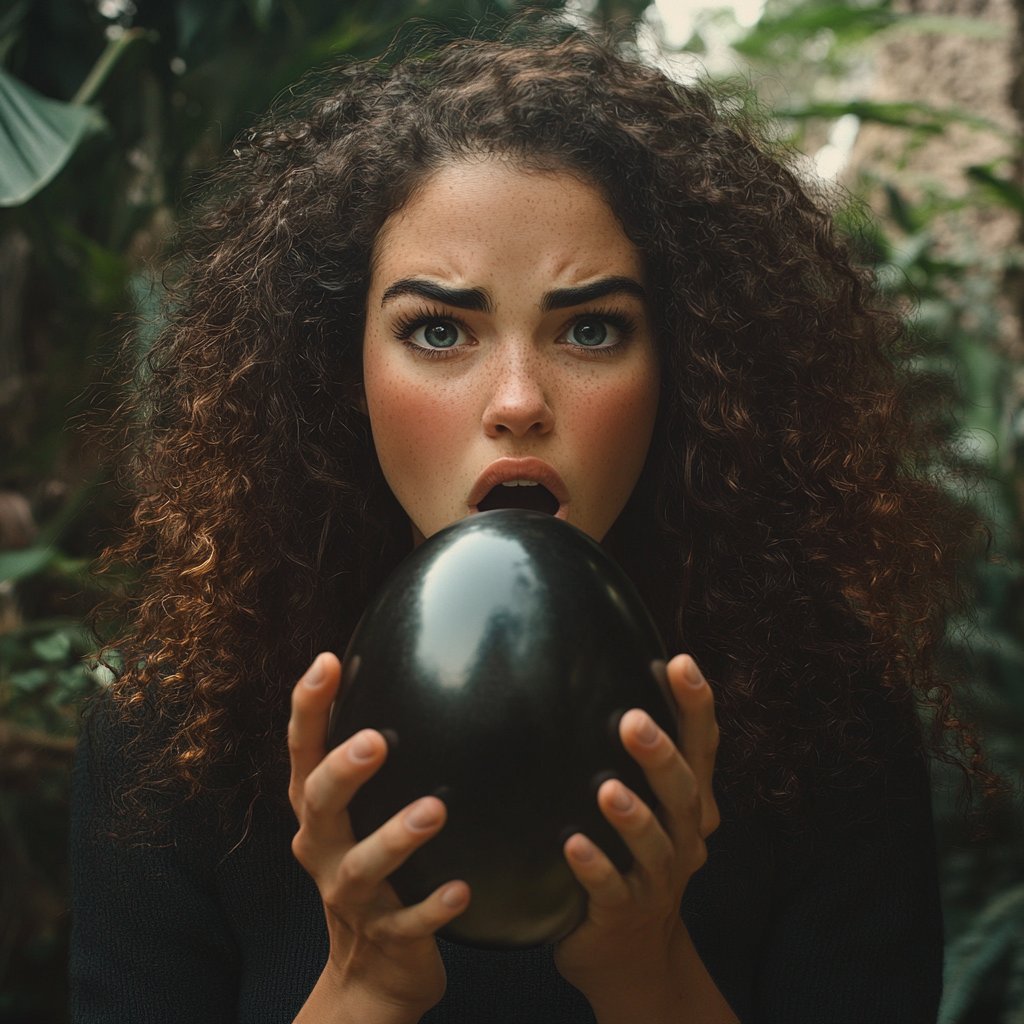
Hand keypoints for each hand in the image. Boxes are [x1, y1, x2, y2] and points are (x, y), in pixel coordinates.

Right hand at [288, 653, 469, 1020]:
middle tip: (375, 742)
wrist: (368, 976)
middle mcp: (322, 849)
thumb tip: (415, 678)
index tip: (327, 661)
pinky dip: (432, 908)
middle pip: (318, 805)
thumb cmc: (369, 870)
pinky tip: (462, 890)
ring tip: (435, 809)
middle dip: (342, 771)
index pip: (303, 752)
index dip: (308, 707)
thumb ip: (370, 764)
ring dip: (396, 837)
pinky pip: (407, 924)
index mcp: (317, 813)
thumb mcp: (357, 818)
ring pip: (362, 867)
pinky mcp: (386, 936)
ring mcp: (350, 897)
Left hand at [554, 654, 721, 1016]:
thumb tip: (606, 674)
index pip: (701, 747)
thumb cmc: (635, 860)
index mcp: (690, 803)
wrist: (635, 956)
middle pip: (683, 792)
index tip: (681, 662)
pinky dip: (594, 867)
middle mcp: (685, 837)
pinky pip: (611, 889)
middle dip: (661, 756)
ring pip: (654, 845)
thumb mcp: (653, 807)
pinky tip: (572, 845)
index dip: (696, 706)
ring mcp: (658, 879)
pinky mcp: (625, 912)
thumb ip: (644, 756)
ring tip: (607, 790)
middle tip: (632, 721)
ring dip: (633, 817)